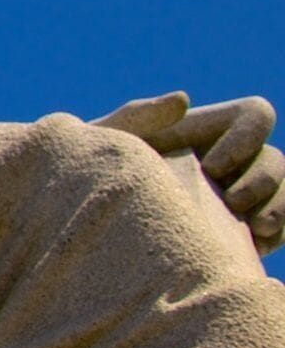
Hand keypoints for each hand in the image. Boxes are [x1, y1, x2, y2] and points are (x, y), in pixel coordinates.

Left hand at [102, 94, 284, 254]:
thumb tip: (183, 99)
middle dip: (265, 179)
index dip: (248, 135)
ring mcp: (238, 197)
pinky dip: (276, 235)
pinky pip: (278, 230)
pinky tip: (255, 248)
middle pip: (275, 158)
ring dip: (280, 206)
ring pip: (284, 192)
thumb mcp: (104, 143)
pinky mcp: (239, 233)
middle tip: (233, 203)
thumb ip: (137, 117)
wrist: (82, 225)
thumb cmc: (85, 172)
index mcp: (205, 130)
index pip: (255, 115)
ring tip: (256, 229)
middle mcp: (229, 160)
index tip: (210, 165)